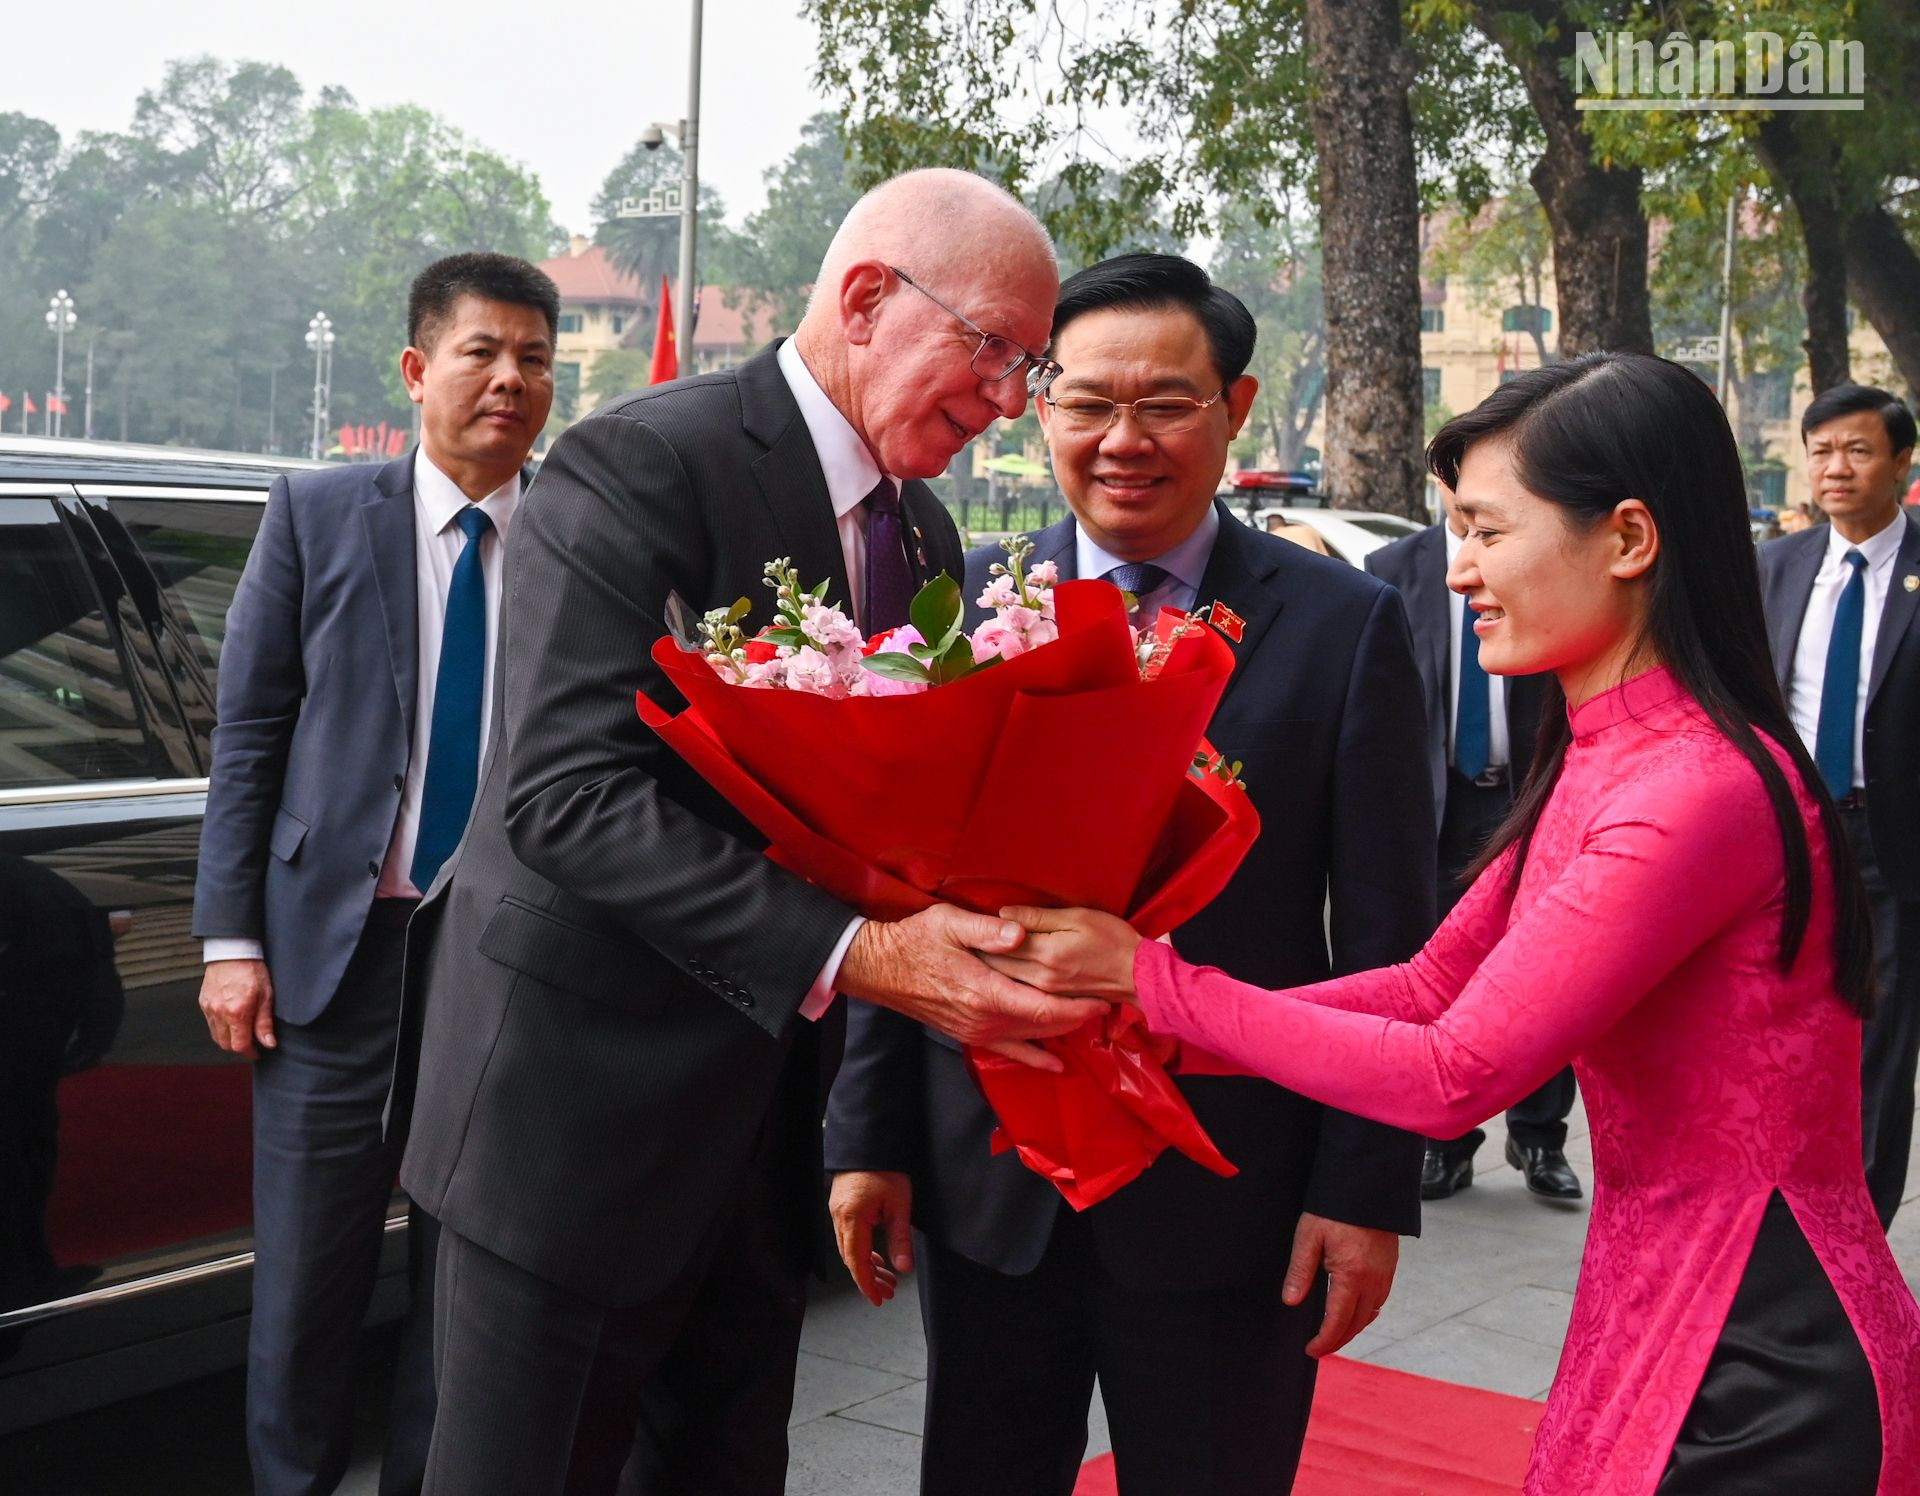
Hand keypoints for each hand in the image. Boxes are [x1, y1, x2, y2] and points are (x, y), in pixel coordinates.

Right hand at [199, 959, 275, 1057]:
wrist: (233, 952)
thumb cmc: (252, 970)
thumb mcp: (266, 996)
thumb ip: (264, 1023)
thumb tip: (268, 1043)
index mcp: (236, 1013)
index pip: (239, 1045)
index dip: (249, 1053)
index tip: (257, 1053)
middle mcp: (219, 1013)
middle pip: (225, 1044)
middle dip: (238, 1048)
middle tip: (251, 1044)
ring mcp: (209, 1008)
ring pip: (216, 1036)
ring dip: (228, 1039)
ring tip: (242, 1033)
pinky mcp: (203, 1003)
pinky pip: (210, 1024)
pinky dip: (220, 1028)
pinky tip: (231, 1022)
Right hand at [829, 1170, 912, 1306]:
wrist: (871, 1141)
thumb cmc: (885, 1168)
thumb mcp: (899, 1205)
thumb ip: (900, 1239)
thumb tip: (903, 1267)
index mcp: (851, 1218)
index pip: (856, 1261)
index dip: (866, 1284)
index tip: (878, 1299)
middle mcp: (839, 1217)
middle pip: (851, 1258)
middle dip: (869, 1279)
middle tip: (888, 1292)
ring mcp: (838, 1211)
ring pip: (850, 1249)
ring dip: (867, 1266)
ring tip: (887, 1279)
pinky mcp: (842, 1206)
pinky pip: (850, 1237)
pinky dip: (863, 1251)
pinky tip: (877, 1258)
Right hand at [836, 905, 1108, 1071]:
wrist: (881, 969)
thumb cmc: (915, 940)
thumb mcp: (949, 922)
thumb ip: (988, 929)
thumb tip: (1021, 933)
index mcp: (986, 992)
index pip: (1044, 1008)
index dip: (1077, 1007)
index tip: (1102, 998)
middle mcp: (985, 1019)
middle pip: (1044, 1026)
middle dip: (1078, 1018)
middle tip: (1106, 1004)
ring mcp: (977, 1031)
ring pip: (1031, 1039)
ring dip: (1062, 1031)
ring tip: (1090, 1021)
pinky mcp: (970, 1034)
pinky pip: (1009, 1051)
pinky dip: (1035, 1057)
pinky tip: (1055, 1063)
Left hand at [977, 905, 1142, 1003]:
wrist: (1137, 975)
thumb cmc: (1112, 939)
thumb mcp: (1078, 917)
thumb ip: (1039, 917)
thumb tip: (1005, 913)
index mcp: (1045, 953)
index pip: (1000, 943)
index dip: (980, 934)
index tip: (962, 926)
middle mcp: (1040, 977)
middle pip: (997, 966)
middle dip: (976, 954)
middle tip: (958, 943)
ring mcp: (1045, 992)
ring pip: (1005, 981)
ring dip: (987, 970)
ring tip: (968, 958)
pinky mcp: (1052, 1001)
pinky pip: (1020, 993)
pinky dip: (1005, 984)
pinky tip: (995, 980)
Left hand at [1284, 1213, 1398, 1357]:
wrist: (1368, 1184)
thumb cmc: (1335, 1208)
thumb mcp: (1309, 1236)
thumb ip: (1300, 1272)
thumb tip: (1291, 1301)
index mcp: (1352, 1276)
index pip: (1337, 1322)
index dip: (1325, 1341)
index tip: (1312, 1350)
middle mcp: (1373, 1281)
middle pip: (1356, 1324)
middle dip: (1338, 1340)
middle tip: (1320, 1347)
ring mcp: (1385, 1275)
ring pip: (1370, 1315)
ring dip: (1353, 1328)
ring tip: (1334, 1333)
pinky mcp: (1390, 1267)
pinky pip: (1380, 1300)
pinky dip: (1366, 1313)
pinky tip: (1354, 1311)